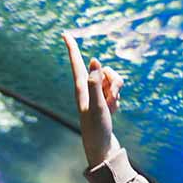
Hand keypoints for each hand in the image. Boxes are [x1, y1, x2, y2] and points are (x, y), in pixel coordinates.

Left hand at [63, 33, 124, 167]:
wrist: (102, 148)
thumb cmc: (97, 129)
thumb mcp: (97, 106)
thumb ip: (96, 83)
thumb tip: (94, 60)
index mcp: (81, 88)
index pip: (76, 63)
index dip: (72, 47)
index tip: (65, 33)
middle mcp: (88, 89)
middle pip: (104, 70)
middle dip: (113, 80)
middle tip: (110, 99)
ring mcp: (97, 95)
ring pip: (114, 80)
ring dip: (117, 93)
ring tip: (111, 108)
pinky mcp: (105, 102)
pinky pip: (116, 92)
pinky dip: (118, 101)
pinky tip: (112, 112)